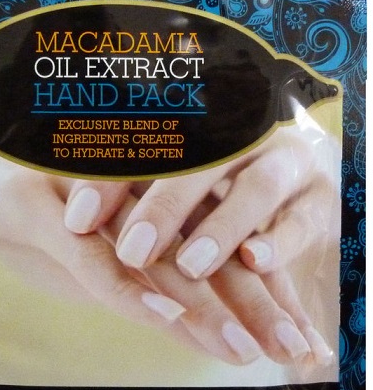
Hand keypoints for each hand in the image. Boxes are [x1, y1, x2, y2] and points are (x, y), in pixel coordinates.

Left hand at [63, 123, 339, 277]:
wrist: (283, 172)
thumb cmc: (202, 181)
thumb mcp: (164, 176)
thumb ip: (126, 185)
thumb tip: (70, 218)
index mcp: (200, 123)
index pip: (150, 141)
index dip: (110, 178)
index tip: (77, 220)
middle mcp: (244, 137)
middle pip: (204, 162)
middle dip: (166, 207)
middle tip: (132, 252)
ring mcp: (286, 165)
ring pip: (258, 189)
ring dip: (223, 228)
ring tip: (191, 266)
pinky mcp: (318, 201)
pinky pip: (304, 219)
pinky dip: (280, 241)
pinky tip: (253, 261)